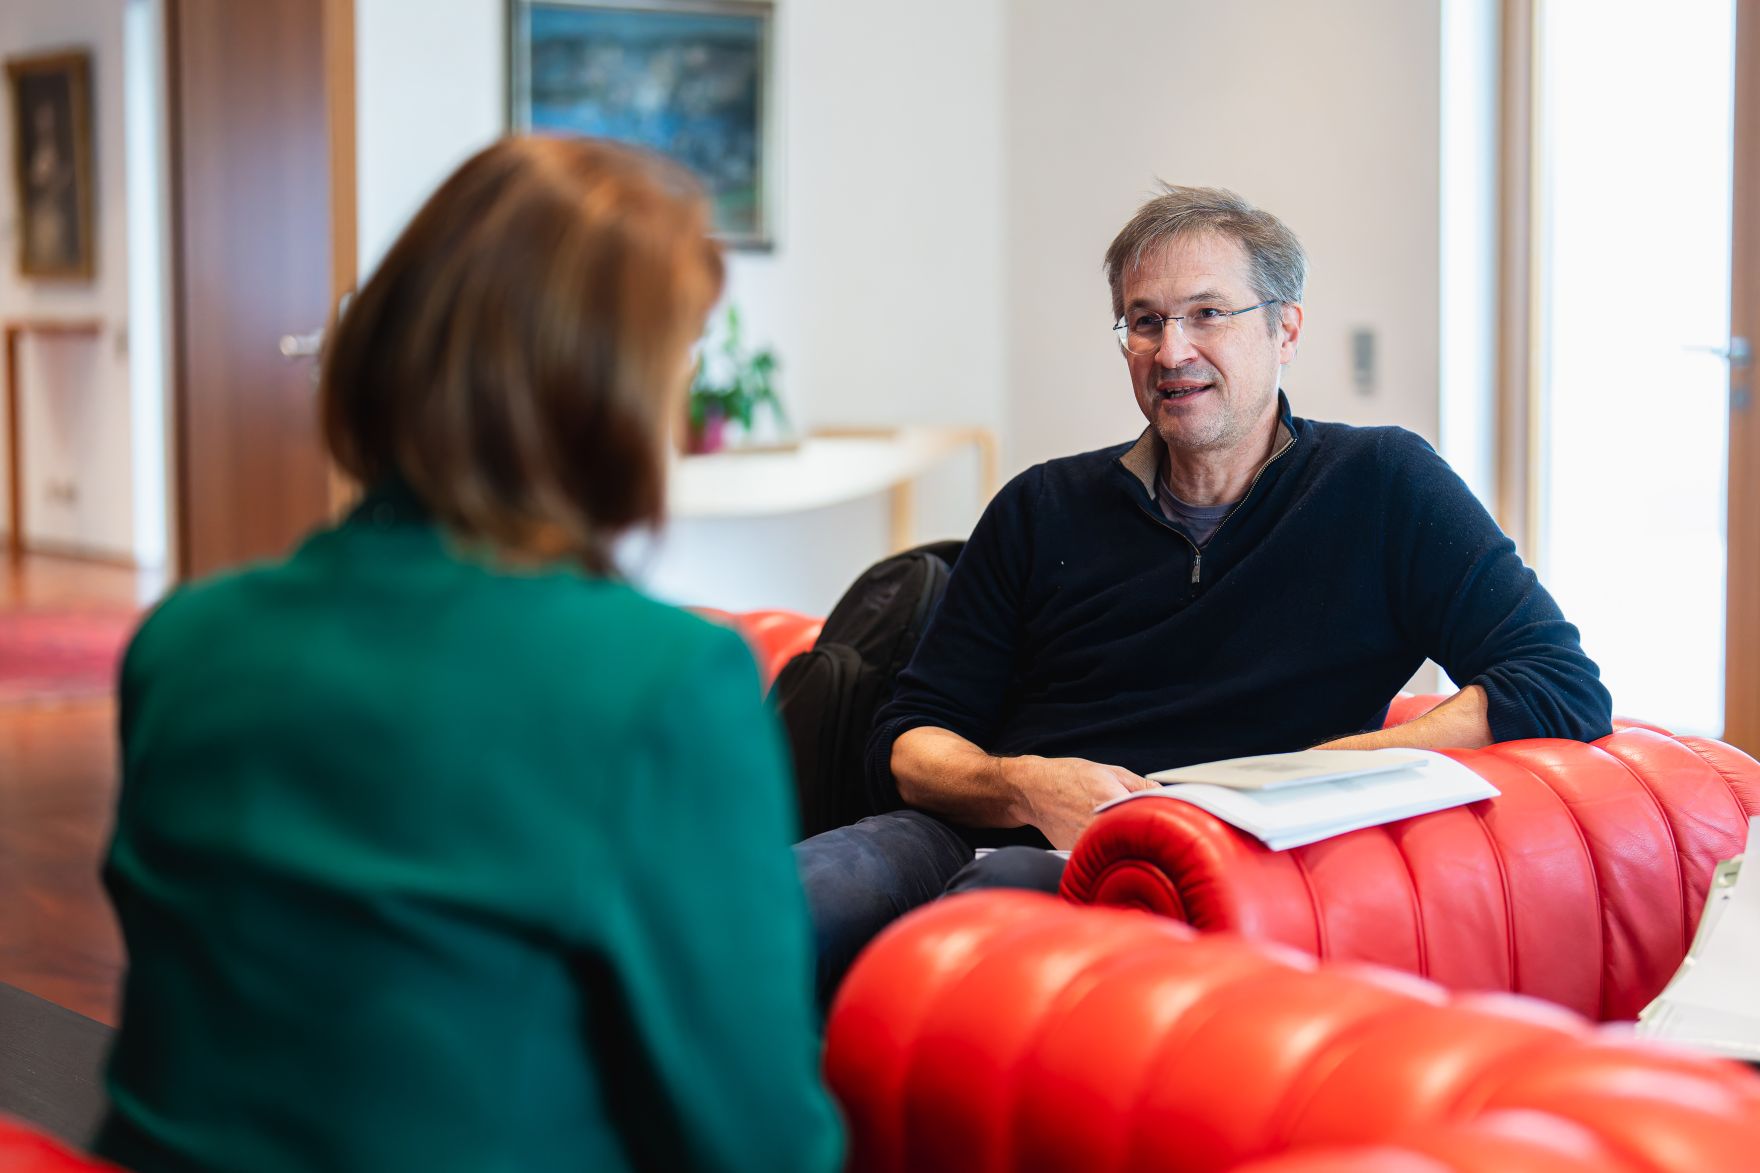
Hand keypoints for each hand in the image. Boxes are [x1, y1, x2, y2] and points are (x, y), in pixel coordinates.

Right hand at [1010, 756, 1159, 850]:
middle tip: (1150, 835)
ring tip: (1125, 838)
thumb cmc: (1070, 777)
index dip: (1162, 823)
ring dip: (1125, 848)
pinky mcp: (1074, 854)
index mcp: (1111, 800)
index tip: (1168, 825)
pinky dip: (1106, 853)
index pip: (1149, 819)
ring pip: (1117, 853)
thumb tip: (1170, 798)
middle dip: (1144, 838)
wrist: (1034, 789)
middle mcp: (1096, 824)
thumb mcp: (1112, 772)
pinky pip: (1098, 858)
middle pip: (1134, 840)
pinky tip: (1104, 842)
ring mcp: (1084, 842)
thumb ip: (1143, 786)